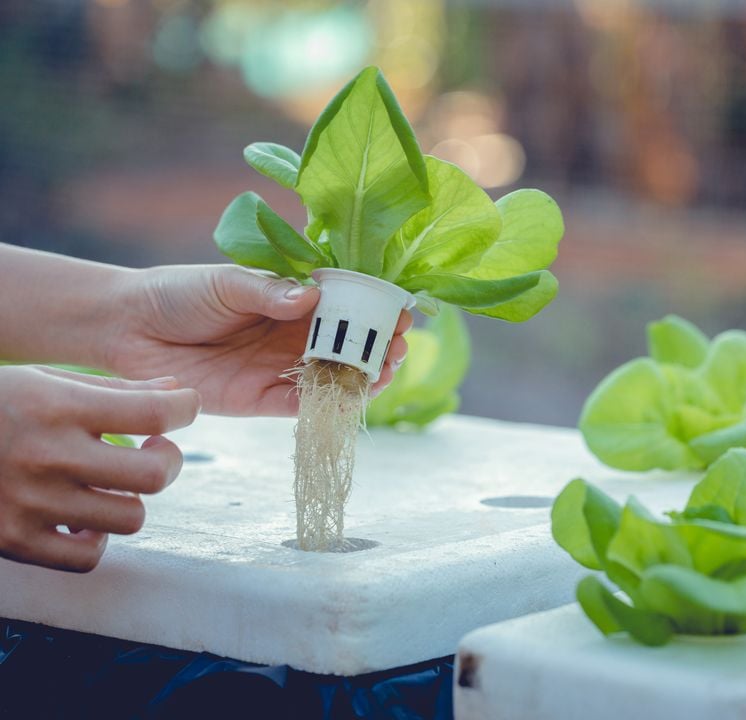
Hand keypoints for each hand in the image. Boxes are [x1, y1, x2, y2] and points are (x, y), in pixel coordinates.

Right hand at [0, 365, 199, 571]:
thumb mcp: (42, 378)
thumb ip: (114, 388)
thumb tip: (176, 394)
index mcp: (55, 406)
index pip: (154, 413)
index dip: (186, 409)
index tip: (182, 410)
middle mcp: (46, 456)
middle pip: (153, 475)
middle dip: (168, 460)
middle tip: (155, 451)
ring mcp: (29, 504)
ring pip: (130, 518)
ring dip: (132, 498)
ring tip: (113, 482)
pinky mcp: (12, 541)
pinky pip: (88, 558)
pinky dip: (97, 540)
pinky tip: (85, 517)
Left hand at [107, 265, 411, 415]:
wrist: (129, 330)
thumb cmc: (179, 293)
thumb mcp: (225, 282)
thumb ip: (267, 291)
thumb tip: (309, 298)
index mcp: (291, 300)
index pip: (344, 305)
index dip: (374, 308)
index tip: (400, 310)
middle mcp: (292, 335)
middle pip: (348, 344)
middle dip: (379, 345)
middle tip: (399, 346)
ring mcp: (279, 368)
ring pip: (334, 376)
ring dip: (364, 376)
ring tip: (386, 371)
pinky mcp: (261, 399)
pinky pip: (303, 405)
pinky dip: (330, 404)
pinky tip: (354, 398)